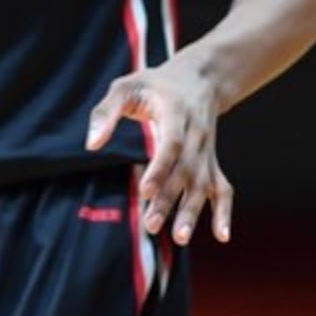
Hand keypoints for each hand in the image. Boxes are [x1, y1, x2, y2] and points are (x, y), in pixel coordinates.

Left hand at [86, 60, 233, 245]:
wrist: (200, 78)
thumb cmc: (154, 84)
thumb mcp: (126, 86)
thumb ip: (106, 112)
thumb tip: (92, 144)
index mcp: (177, 113)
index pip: (172, 144)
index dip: (161, 168)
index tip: (146, 191)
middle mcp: (197, 134)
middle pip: (186, 170)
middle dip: (170, 199)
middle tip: (152, 225)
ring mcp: (207, 151)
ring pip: (203, 184)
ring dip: (192, 212)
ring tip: (178, 238)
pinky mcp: (211, 162)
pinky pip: (222, 188)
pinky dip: (224, 211)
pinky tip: (222, 236)